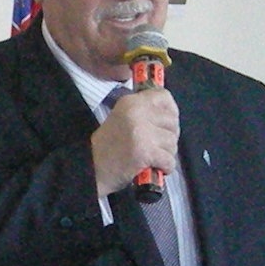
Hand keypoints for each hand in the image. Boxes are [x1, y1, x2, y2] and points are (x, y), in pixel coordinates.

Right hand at [89, 84, 177, 198]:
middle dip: (169, 136)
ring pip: (172, 142)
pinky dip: (165, 167)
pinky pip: (169, 160)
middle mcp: (137, 112)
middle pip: (172, 121)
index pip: (164, 96)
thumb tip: (169, 114)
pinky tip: (154, 168)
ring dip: (166, 154)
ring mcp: (142, 132)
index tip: (166, 123)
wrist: (92, 169)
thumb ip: (144, 112)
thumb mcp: (122, 118)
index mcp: (131, 102)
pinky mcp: (145, 152)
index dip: (170, 110)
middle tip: (157, 146)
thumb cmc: (108, 147)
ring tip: (152, 158)